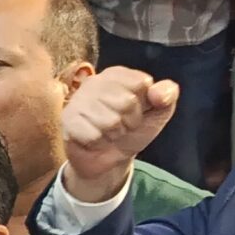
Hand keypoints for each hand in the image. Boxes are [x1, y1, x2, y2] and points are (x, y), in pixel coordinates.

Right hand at [59, 66, 178, 198]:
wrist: (110, 159)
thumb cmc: (132, 130)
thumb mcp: (158, 112)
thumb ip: (167, 95)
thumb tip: (159, 93)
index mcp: (117, 74)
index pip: (141, 83)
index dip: (144, 104)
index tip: (137, 111)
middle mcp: (94, 82)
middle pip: (126, 102)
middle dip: (130, 122)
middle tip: (122, 126)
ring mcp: (78, 101)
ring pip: (110, 121)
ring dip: (114, 134)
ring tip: (108, 133)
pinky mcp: (67, 121)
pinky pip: (93, 135)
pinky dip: (99, 143)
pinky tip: (96, 140)